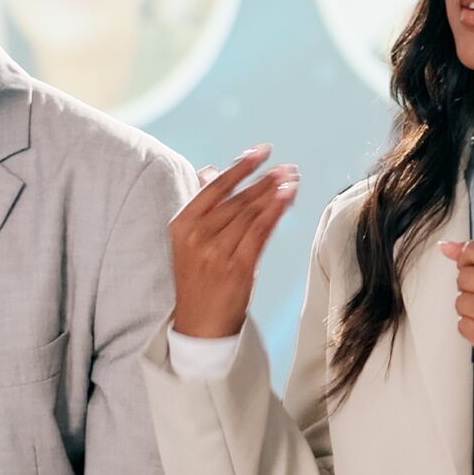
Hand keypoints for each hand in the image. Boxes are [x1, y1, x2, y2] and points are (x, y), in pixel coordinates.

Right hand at [170, 144, 299, 338]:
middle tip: (285, 167)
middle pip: (237, 199)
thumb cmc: (197, 279)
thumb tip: (208, 170)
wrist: (200, 323)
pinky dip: (276, 211)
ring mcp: (217, 252)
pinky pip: (261, 232)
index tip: (260, 151)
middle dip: (265, 180)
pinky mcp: (238, 267)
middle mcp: (197, 236)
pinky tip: (288, 197)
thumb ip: (201, 204)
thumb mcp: (189, 240)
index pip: (214, 188)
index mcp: (182, 225)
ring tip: (291, 178)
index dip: (240, 167)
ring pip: (251, 213)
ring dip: (274, 192)